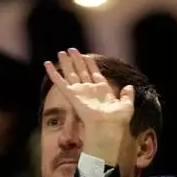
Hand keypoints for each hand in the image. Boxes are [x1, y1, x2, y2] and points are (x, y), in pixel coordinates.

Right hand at [44, 48, 132, 163]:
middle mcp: (89, 91)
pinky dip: (53, 73)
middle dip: (77, 60)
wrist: (107, 126)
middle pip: (81, 72)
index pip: (95, 74)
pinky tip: (47, 64)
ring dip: (66, 63)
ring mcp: (79, 92)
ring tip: (61, 52)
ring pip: (71, 74)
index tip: (87, 56)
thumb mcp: (126, 105)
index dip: (91, 65)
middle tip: (72, 50)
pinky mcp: (71, 95)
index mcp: (102, 91)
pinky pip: (60, 82)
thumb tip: (130, 87)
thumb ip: (127, 95)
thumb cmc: (117, 119)